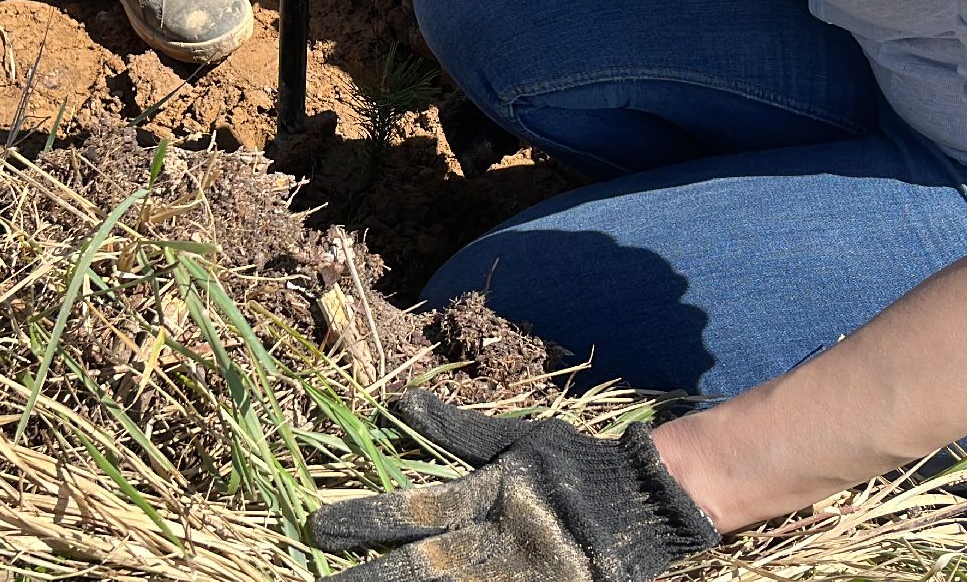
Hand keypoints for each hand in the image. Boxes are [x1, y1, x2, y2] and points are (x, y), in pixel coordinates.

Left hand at [310, 392, 718, 581]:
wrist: (647, 502)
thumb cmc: (575, 465)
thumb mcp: (517, 439)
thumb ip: (458, 430)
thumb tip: (402, 403)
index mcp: (490, 496)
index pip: (413, 510)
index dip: (364, 520)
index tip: (319, 527)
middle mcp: (498, 543)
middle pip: (421, 570)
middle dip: (370, 581)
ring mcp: (521, 576)